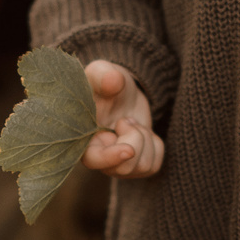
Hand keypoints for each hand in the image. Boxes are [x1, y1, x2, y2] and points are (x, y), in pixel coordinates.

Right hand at [80, 61, 164, 177]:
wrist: (122, 90)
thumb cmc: (105, 81)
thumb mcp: (102, 72)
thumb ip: (103, 75)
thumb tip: (112, 79)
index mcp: (83, 139)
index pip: (94, 161)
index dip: (111, 158)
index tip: (128, 149)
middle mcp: (100, 157)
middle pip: (124, 168)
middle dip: (135, 139)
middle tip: (126, 119)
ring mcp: (119, 164)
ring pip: (142, 167)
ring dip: (145, 139)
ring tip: (132, 123)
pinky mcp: (137, 164)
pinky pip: (154, 165)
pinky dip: (155, 146)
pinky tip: (142, 131)